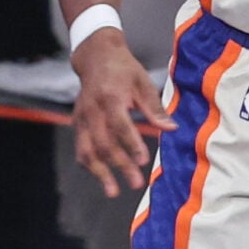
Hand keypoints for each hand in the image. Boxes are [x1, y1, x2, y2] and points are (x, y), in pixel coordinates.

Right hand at [71, 27, 173, 195]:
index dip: (131, 144)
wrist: (96, 57)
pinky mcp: (76, 123)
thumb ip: (154, 108)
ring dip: (100, 173)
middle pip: (104, 143)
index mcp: (110, 97)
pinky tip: (101, 177)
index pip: (120, 125)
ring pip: (87, 151)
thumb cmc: (124, 70)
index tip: (144, 161)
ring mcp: (81, 118)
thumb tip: (171, 129)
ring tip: (113, 191)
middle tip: (136, 183)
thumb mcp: (143, 82)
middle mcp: (92, 110)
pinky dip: (90, 164)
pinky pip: (80, 148)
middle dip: (120, 165)